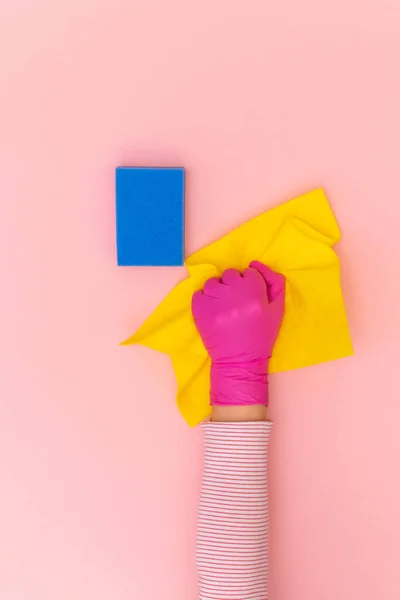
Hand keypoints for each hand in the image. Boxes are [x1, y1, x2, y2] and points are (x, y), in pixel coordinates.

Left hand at [192, 261, 284, 406]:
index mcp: (255, 293)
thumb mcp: (278, 309)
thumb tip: (254, 264)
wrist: (240, 362)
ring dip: (218, 291)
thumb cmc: (261, 336)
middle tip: (237, 303)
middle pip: (230, 273)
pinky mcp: (199, 310)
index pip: (249, 271)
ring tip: (223, 307)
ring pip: (213, 282)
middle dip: (234, 285)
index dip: (250, 284)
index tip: (250, 298)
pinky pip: (199, 293)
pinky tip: (213, 312)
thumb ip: (274, 282)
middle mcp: (234, 294)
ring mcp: (214, 302)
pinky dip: (205, 300)